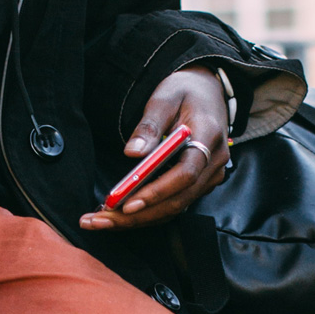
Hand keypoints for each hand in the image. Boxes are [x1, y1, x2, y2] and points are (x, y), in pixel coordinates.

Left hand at [79, 69, 231, 232]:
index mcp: (208, 137)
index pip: (185, 174)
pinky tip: (119, 216)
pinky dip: (147, 213)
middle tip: (99, 220)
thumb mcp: (164, 98)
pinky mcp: (200, 184)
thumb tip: (132, 152)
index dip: (156, 192)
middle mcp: (214, 163)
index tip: (126, 204)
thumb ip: (149, 124)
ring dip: (138, 219)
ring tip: (100, 221)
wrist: (208, 92)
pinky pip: (174, 204)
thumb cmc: (185, 92)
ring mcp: (210, 177)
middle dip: (137, 215)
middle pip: (177, 200)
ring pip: (174, 208)